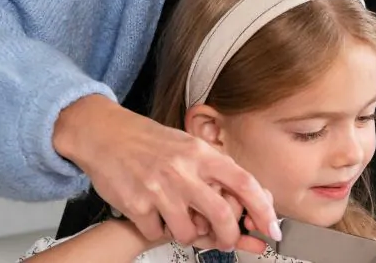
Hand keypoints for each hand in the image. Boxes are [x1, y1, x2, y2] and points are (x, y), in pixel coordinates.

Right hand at [52, 95, 277, 251]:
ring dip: (189, 235)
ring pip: (188, 232)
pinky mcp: (135, 205)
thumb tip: (247, 193)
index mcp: (201, 153)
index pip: (244, 183)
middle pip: (222, 214)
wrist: (105, 134)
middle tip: (230, 241)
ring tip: (182, 224)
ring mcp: (158, 189)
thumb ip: (214, 168)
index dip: (263, 208)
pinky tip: (155, 217)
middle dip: (231, 235)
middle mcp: (182, 170)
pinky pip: (156, 232)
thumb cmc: (148, 141)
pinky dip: (158, 231)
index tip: (271, 227)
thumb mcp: (188, 144)